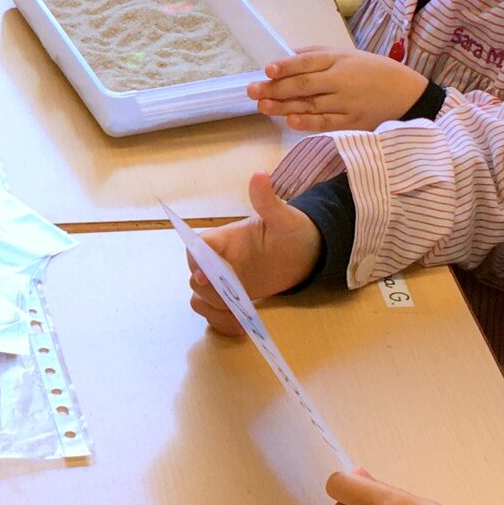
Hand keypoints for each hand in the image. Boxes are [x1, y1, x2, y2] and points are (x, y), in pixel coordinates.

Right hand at [186, 171, 321, 334]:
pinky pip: (215, 313)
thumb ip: (267, 201)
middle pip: (197, 279)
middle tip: (235, 301)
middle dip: (211, 292)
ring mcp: (224, 281)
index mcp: (224, 239)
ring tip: (239, 321)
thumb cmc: (294, 231)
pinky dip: (223, 323)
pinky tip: (242, 329)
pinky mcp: (232, 298)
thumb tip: (259, 175)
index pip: (198, 248)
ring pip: (201, 299)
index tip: (207, 274)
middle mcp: (218, 260)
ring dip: (215, 312)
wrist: (306, 254)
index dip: (197, 262)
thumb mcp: (284, 217)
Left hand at [249, 48, 429, 132]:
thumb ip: (319, 54)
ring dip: (284, 106)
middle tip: (252, 91)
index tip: (267, 69)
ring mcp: (347, 102)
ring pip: (310, 105)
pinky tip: (291, 121)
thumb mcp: (350, 55)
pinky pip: (326, 122)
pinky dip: (308, 122)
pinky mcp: (352, 122)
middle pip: (304, 84)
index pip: (308, 62)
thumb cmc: (376, 72)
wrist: (409, 95)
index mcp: (340, 60)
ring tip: (263, 106)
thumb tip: (288, 54)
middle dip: (276, 88)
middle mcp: (342, 80)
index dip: (286, 66)